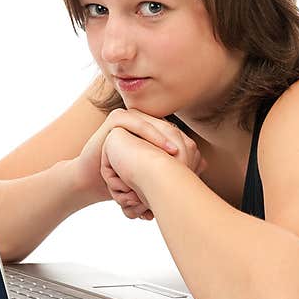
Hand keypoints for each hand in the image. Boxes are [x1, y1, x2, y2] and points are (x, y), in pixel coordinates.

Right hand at [74, 107, 204, 206]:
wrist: (94, 181)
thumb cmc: (123, 178)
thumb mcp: (151, 174)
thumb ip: (173, 166)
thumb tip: (205, 165)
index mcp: (152, 130)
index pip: (175, 133)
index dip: (187, 147)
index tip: (197, 164)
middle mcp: (141, 120)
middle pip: (167, 127)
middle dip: (179, 141)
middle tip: (191, 156)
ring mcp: (128, 117)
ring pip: (153, 124)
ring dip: (166, 137)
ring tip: (178, 153)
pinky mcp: (115, 119)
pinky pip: (135, 123)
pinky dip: (148, 133)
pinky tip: (157, 147)